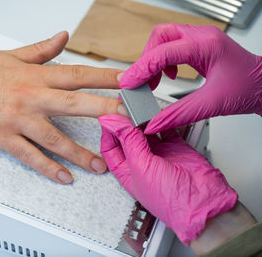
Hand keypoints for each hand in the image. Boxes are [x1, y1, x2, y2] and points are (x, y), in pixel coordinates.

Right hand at [0, 31, 123, 183]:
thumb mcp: (9, 57)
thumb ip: (40, 50)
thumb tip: (63, 37)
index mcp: (32, 76)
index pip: (76, 74)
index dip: (103, 77)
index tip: (126, 81)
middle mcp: (28, 98)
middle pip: (73, 103)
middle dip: (104, 110)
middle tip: (127, 119)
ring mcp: (16, 120)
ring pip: (55, 138)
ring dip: (80, 153)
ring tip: (99, 165)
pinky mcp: (3, 139)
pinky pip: (30, 157)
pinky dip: (48, 168)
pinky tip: (64, 176)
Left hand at [98, 114, 236, 244]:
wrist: (204, 203)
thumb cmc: (171, 200)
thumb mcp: (142, 167)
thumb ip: (128, 141)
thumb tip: (112, 123)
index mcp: (127, 171)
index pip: (111, 148)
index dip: (108, 132)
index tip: (109, 117)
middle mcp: (142, 163)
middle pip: (127, 138)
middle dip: (125, 123)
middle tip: (126, 109)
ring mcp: (160, 155)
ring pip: (146, 132)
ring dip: (143, 121)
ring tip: (141, 110)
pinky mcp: (177, 148)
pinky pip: (167, 130)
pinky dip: (163, 121)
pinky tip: (159, 115)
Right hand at [119, 24, 261, 133]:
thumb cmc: (250, 88)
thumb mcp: (212, 105)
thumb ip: (178, 115)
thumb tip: (154, 123)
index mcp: (206, 45)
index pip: (163, 52)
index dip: (142, 68)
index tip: (128, 83)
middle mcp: (201, 37)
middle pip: (159, 36)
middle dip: (145, 59)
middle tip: (140, 81)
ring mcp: (200, 40)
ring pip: (163, 39)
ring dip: (152, 60)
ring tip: (151, 82)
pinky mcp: (198, 47)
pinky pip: (171, 47)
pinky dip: (162, 61)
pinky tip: (166, 76)